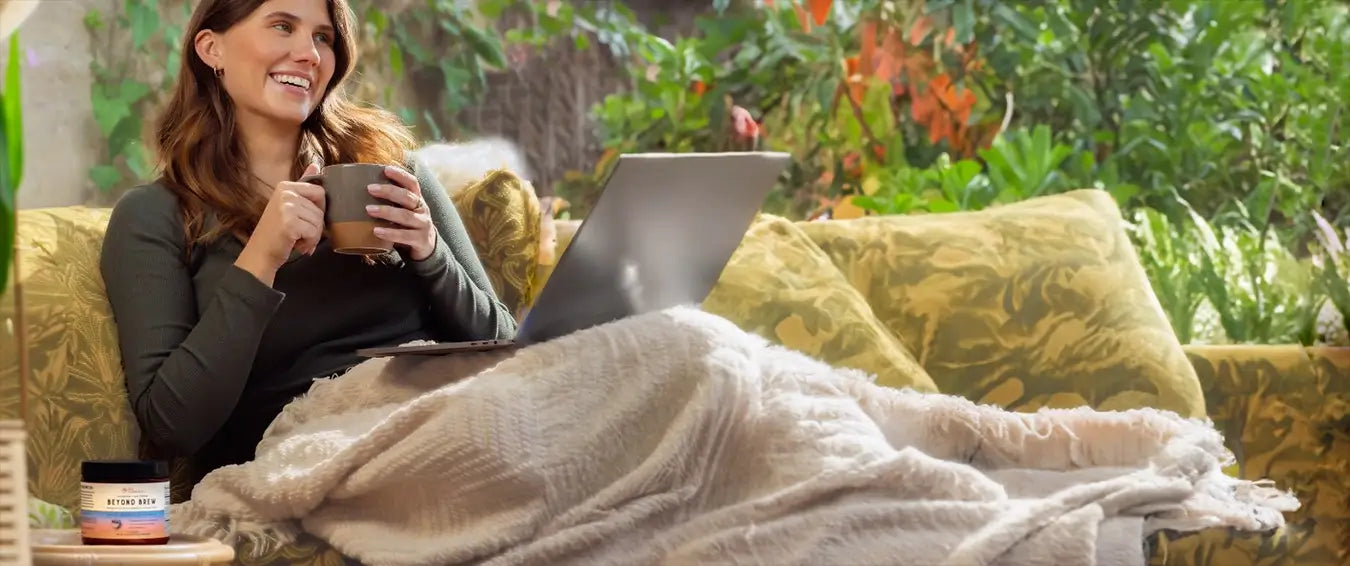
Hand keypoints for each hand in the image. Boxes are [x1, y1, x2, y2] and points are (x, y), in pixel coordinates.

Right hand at [235, 163, 325, 283]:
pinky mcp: (289, 223)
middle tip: (300, 232)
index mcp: (286, 186)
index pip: (319, 191)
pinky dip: (308, 243)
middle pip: (321, 208)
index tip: (306, 219)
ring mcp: (287, 207)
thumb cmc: (276, 233)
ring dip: (312, 236)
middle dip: (315, 226)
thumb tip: (315, 164)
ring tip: (296, 238)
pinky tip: (295, 244)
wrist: (259, 254)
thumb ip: (303, 185)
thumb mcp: (288, 205)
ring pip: (319, 222)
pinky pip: (314, 233)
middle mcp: (285, 193)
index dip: (319, 209)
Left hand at [366, 165, 436, 260]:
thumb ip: (390, 202)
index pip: (412, 183)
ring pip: (406, 216)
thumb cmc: (407, 225)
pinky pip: (405, 236)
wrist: (426, 247)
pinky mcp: (421, 240)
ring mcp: (423, 225)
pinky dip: (390, 233)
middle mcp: (422, 210)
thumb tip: (358, 191)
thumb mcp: (403, 210)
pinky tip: (376, 231)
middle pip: (407, 197)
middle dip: (389, 191)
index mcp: (417, 199)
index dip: (401, 175)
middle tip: (370, 188)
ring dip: (386, 212)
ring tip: (368, 210)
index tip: (386, 169)